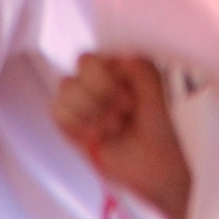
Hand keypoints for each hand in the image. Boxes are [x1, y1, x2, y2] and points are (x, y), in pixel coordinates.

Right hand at [53, 53, 189, 217]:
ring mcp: (82, 101)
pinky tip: (98, 137)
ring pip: (66, 86)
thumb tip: (119, 58)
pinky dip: (78, 125)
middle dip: (103, 94)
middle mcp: (96, 78)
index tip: (132, 100)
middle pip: (80, 65)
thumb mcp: (157, 90)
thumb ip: (138, 67)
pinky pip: (58, 112)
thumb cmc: (161, 124)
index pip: (95, 54)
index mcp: (117, 64)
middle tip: (125, 114)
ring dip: (93, 112)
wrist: (158, 164)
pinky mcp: (72, 125)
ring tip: (115, 127)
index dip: (108, 79)